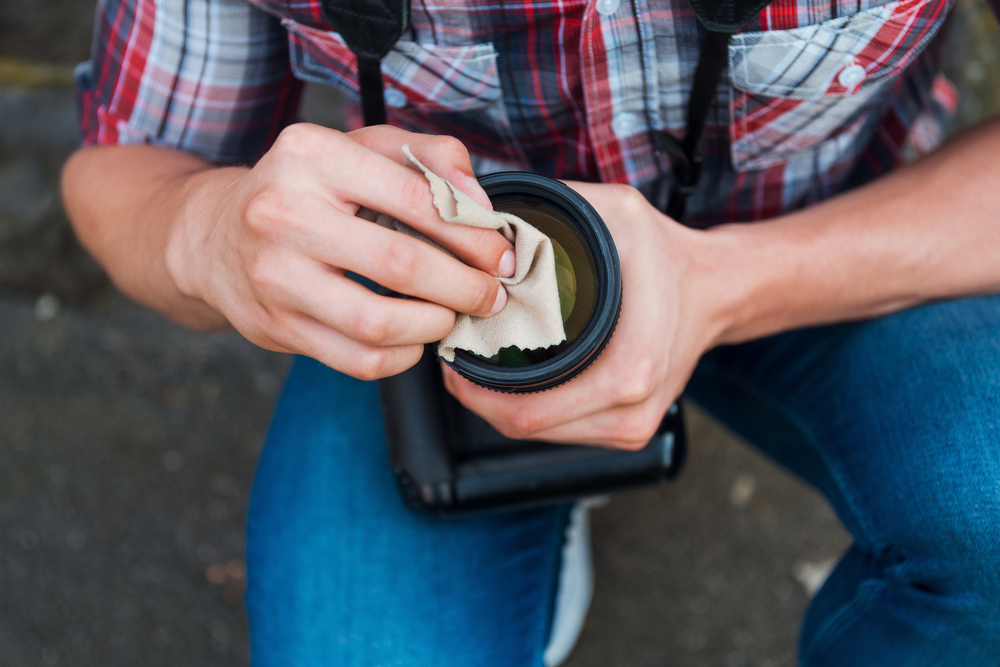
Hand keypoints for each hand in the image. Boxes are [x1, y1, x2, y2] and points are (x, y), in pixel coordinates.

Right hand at [165, 124, 515, 379]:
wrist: (216, 237)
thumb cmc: (307, 189)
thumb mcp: (361, 148)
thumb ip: (428, 155)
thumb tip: (478, 202)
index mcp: (312, 155)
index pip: (416, 198)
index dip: (472, 235)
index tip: (499, 255)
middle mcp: (283, 213)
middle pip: (402, 265)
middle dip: (465, 287)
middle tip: (489, 294)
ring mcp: (273, 275)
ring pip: (379, 323)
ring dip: (435, 326)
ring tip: (452, 316)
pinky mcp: (274, 326)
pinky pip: (358, 359)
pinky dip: (402, 356)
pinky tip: (414, 339)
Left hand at [442, 182, 730, 449]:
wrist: (715, 291)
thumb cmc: (666, 255)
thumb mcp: (615, 214)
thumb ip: (553, 208)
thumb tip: (488, 215)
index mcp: (626, 372)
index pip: (523, 411)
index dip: (473, 390)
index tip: (451, 354)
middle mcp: (630, 412)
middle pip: (522, 427)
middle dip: (477, 395)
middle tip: (455, 355)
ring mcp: (632, 429)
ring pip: (538, 434)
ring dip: (499, 404)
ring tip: (478, 362)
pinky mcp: (630, 432)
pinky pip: (561, 431)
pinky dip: (529, 408)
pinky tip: (513, 378)